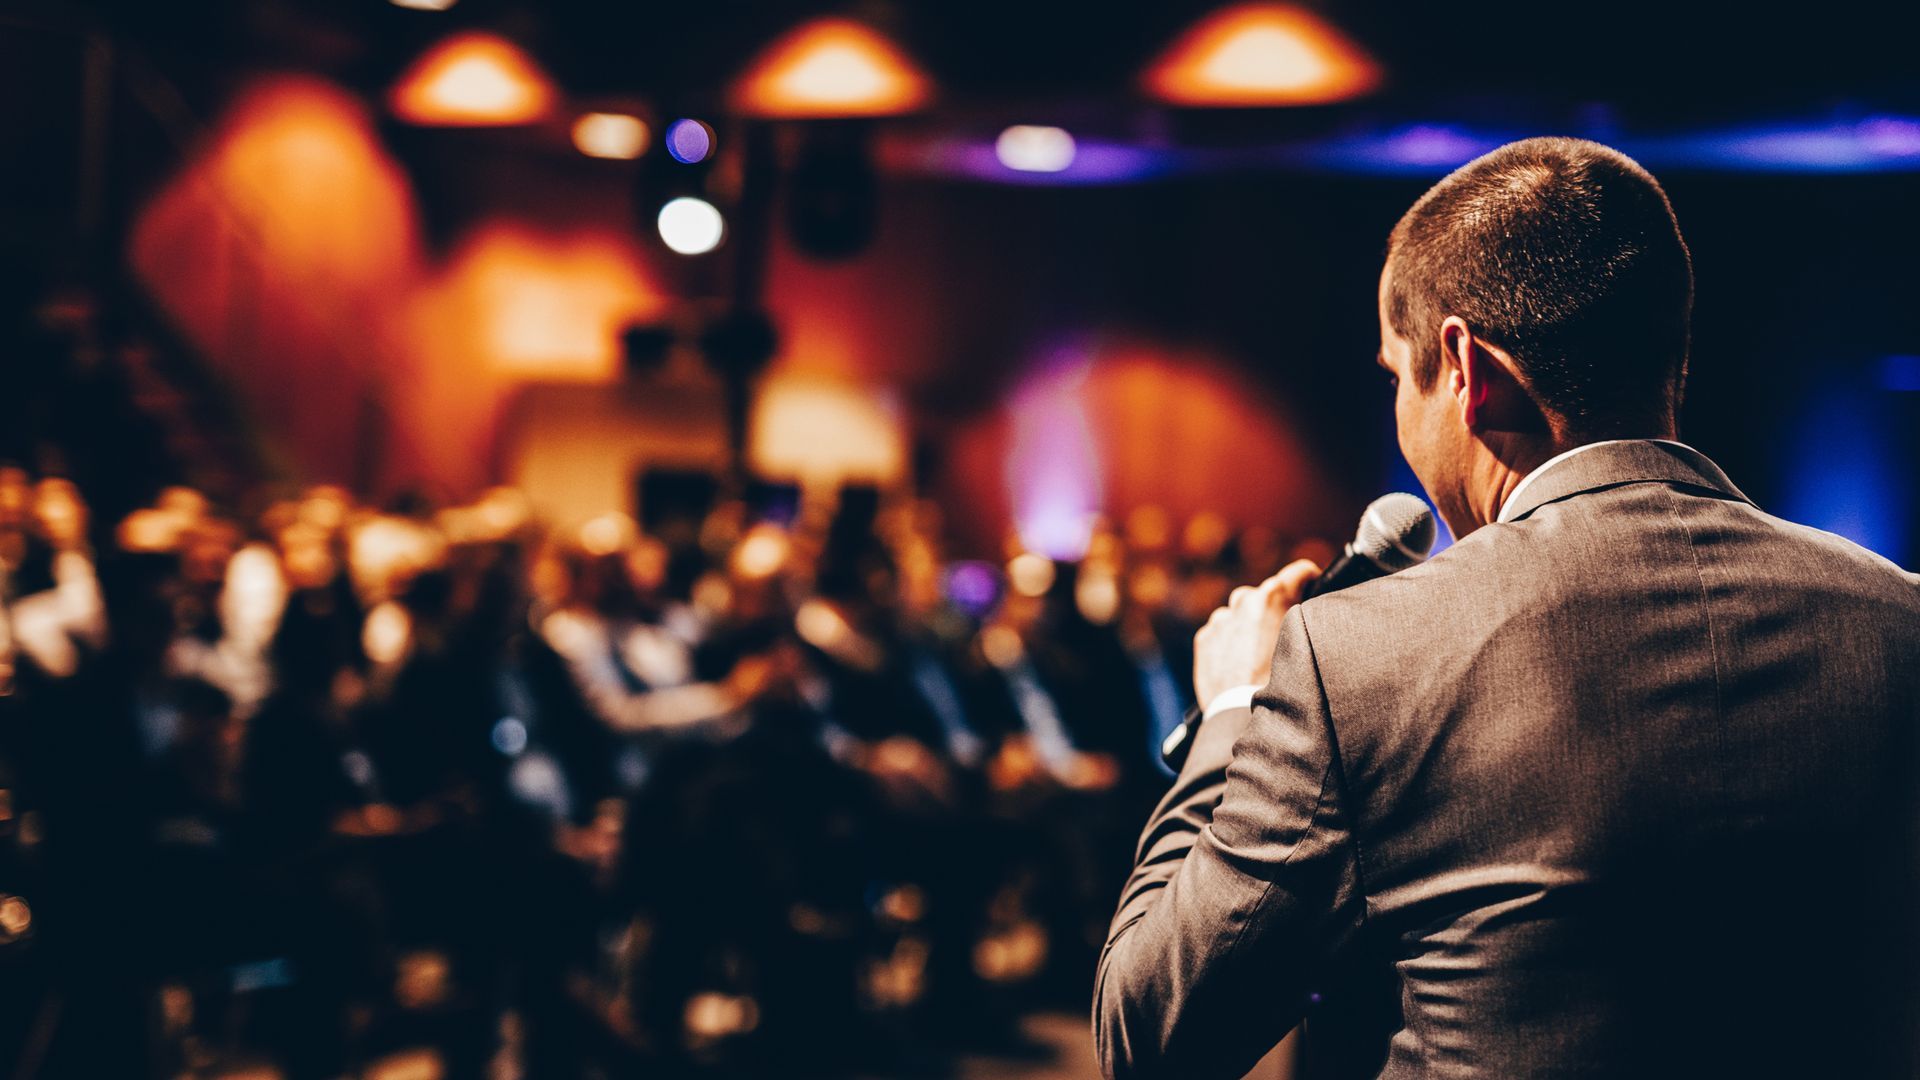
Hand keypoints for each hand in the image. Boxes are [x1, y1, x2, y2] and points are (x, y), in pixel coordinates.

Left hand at [1193, 559, 1320, 707]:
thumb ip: (1304, 618)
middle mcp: (1245, 601)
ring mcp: (1222, 620)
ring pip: (1239, 614)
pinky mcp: (1205, 638)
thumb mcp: (1305, 644)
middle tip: (1281, 635)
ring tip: (1258, 655)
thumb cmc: (1281, 682)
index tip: (1313, 586)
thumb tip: (1309, 609)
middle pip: (1264, 594)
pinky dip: (1229, 642)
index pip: (1299, 572)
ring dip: (1247, 626)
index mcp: (1273, 596)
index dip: (1310, 579)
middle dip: (1272, 608)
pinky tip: (1240, 664)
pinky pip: (1220, 633)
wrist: (1243, 712)